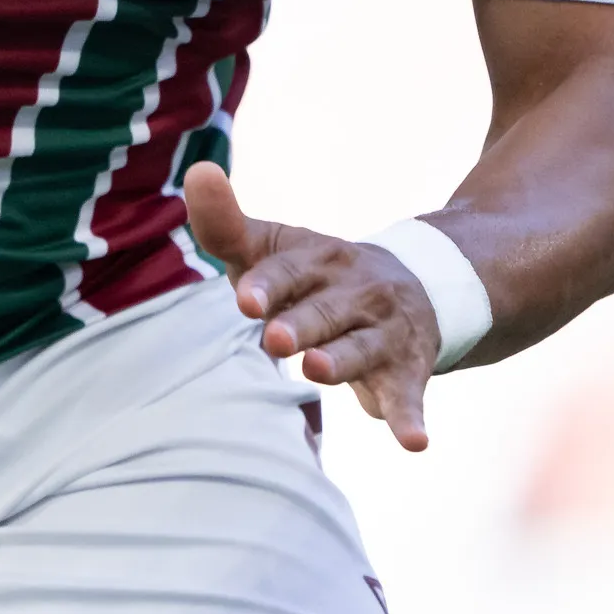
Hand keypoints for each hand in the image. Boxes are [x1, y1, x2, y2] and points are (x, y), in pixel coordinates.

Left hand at [181, 160, 439, 452]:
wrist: (414, 285)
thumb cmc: (312, 274)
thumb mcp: (270, 247)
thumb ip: (225, 223)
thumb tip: (198, 170)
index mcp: (317, 258)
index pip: (287, 270)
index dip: (267, 284)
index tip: (243, 299)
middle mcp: (354, 290)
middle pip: (323, 311)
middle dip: (300, 324)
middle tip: (274, 339)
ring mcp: (383, 330)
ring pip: (360, 349)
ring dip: (341, 362)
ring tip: (316, 370)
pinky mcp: (406, 368)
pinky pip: (408, 396)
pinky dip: (411, 418)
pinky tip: (414, 442)